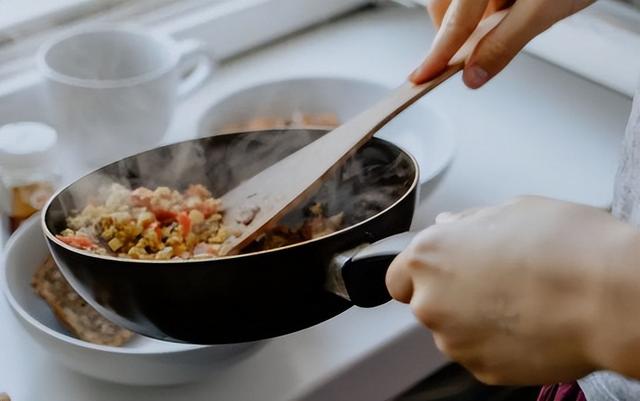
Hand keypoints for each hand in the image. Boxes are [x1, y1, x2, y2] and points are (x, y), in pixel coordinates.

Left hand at [386, 196, 639, 383]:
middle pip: (426, 303)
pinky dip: (497, 344)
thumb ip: (469, 223)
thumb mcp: (512, 210)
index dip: (420, 274)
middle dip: (452, 294)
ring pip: (453, 331)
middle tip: (495, 281)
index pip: (397, 276)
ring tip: (520, 301)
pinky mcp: (482, 370)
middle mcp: (431, 301)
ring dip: (475, 320)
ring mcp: (455, 341)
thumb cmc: (565, 246)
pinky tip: (529, 324)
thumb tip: (451, 226)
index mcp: (430, 256)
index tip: (441, 272)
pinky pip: (480, 354)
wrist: (608, 297)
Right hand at [411, 0, 595, 87]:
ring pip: (455, 1)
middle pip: (445, 7)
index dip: (438, 54)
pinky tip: (509, 4)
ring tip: (507, 14)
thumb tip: (474, 75)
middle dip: (455, 32)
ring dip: (472, 18)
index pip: (454, 22)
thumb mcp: (544, 8)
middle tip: (473, 49)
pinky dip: (484, 6)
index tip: (421, 77)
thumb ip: (505, 43)